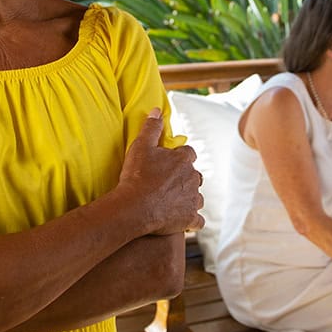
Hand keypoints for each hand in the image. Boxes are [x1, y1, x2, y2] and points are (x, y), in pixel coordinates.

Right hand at [117, 110, 204, 235]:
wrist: (133, 207)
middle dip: (186, 179)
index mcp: (184, 160)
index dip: (179, 158)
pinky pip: (198, 221)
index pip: (189, 153)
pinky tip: (183, 221)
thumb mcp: (140, 146)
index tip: (168, 163)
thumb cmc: (136, 176)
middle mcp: (193, 178)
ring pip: (198, 198)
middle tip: (168, 185)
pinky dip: (192, 221)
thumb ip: (151, 127)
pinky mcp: (190, 218)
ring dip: (189, 199)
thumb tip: (157, 110)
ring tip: (173, 203)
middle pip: (195, 176)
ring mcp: (193, 199)